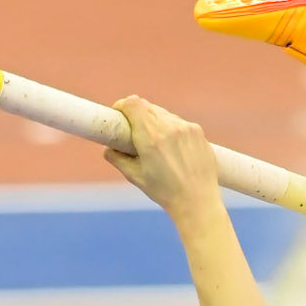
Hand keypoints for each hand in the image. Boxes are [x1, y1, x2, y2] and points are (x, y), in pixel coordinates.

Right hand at [104, 96, 222, 224]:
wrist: (197, 202)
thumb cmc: (165, 192)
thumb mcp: (135, 177)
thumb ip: (117, 158)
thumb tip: (107, 148)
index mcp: (150, 137)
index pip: (133, 103)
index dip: (123, 106)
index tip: (120, 115)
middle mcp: (169, 127)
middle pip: (147, 106)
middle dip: (137, 115)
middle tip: (134, 132)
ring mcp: (186, 127)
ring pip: (163, 114)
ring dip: (155, 122)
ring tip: (156, 144)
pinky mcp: (198, 131)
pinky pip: (179, 123)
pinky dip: (172, 130)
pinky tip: (174, 149)